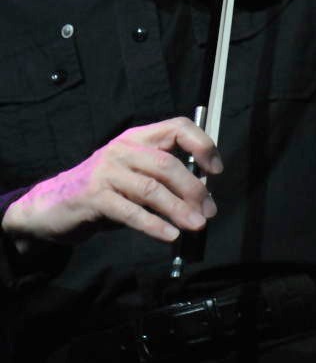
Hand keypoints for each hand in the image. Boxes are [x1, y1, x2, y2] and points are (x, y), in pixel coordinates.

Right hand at [1, 116, 222, 247]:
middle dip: (194, 188)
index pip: (176, 127)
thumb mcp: (133, 175)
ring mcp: (106, 171)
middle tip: (209, 210)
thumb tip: (202, 197)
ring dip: (179, 208)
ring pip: (152, 188)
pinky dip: (154, 224)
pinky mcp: (94, 196)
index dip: (202, 144)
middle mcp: (122, 149)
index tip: (216, 169)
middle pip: (167, 163)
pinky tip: (170, 235)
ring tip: (197, 224)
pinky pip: (131, 211)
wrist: (52, 205)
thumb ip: (162, 178)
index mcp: (137, 138)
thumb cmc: (103, 191)